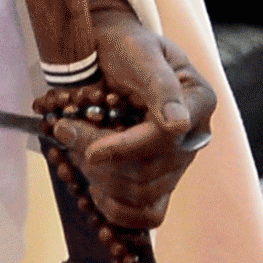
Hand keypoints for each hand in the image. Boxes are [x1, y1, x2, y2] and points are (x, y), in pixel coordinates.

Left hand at [49, 0, 218, 231]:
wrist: (112, 54)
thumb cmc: (123, 47)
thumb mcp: (138, 52)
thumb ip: (158, 85)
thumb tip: (176, 124)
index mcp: (197, 102)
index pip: (165, 139)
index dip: (123, 149)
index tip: (88, 150)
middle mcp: (193, 137)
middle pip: (148, 173)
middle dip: (99, 160)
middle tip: (65, 132)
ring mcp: (178, 163)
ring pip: (141, 195)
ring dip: (99, 179)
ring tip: (75, 149)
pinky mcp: (161, 182)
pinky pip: (147, 214)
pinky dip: (115, 207)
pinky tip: (94, 187)